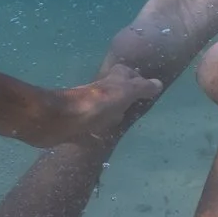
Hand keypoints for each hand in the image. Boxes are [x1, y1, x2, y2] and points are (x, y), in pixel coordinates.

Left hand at [37, 64, 163, 146]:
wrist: (59, 120)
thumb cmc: (95, 104)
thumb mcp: (125, 92)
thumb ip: (141, 88)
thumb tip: (158, 84)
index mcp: (110, 82)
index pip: (124, 73)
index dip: (133, 77)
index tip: (144, 86)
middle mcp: (98, 93)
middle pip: (113, 92)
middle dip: (123, 97)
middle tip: (135, 106)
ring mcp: (85, 110)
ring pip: (101, 110)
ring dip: (109, 115)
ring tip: (121, 124)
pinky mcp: (75, 128)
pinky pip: (87, 132)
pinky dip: (93, 135)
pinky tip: (99, 143)